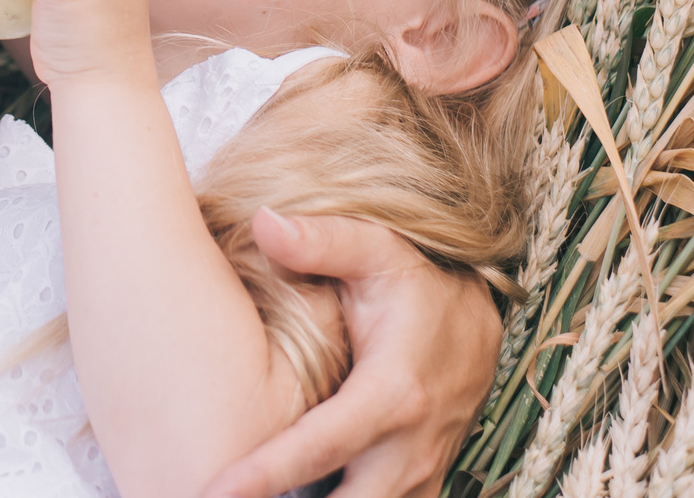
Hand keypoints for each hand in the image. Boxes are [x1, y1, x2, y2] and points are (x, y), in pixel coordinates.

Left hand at [200, 212, 501, 497]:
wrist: (478, 317)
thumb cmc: (418, 282)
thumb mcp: (378, 250)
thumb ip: (323, 240)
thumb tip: (263, 222)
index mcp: (392, 392)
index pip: (319, 446)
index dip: (265, 474)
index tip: (215, 491)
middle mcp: (410, 446)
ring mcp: (420, 473)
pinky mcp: (421, 485)